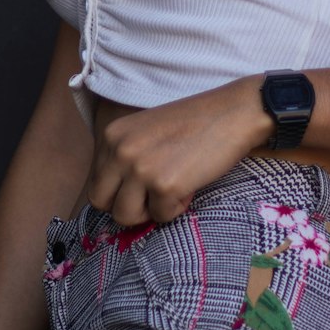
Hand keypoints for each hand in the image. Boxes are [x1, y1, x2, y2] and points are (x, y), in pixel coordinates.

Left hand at [88, 77, 271, 224]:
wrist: (232, 113)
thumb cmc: (194, 123)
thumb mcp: (145, 133)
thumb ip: (125, 158)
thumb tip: (115, 199)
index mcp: (111, 136)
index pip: (96, 183)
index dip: (120, 191)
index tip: (143, 184)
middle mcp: (119, 150)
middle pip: (101, 203)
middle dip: (127, 206)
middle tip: (153, 195)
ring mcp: (140, 168)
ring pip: (125, 216)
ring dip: (150, 210)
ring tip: (172, 188)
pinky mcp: (164, 185)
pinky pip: (161, 216)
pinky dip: (177, 207)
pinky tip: (190, 184)